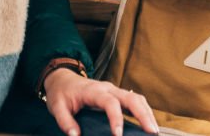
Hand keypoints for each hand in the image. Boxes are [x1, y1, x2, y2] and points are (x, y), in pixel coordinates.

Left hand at [43, 70, 158, 135]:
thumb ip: (65, 122)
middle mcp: (107, 88)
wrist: (62, 78)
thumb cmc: (61, 93)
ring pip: (136, 98)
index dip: (116, 118)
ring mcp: (114, 90)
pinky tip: (148, 123)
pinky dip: (143, 110)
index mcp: (93, 90)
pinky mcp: (116, 95)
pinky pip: (134, 100)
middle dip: (143, 114)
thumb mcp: (56, 107)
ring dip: (147, 112)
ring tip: (153, 130)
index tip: (118, 135)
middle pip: (131, 97)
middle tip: (151, 131)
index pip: (110, 102)